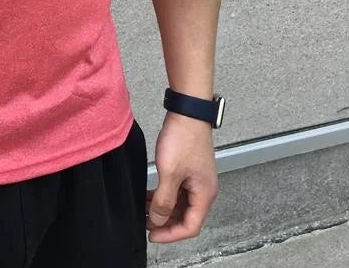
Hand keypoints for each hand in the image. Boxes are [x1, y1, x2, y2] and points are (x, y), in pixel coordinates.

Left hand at [145, 111, 217, 242]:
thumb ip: (164, 199)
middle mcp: (204, 190)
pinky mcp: (188, 170)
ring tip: (143, 211)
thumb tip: (157, 220)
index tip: (152, 235)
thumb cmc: (183, 139)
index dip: (171, 234)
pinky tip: (149, 195)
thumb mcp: (169, 172)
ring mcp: (196, 180)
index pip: (191, 227)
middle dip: (166, 223)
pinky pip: (177, 191)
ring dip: (163, 209)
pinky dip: (164, 196)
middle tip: (145, 224)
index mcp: (204, 195)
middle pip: (186, 217)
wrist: (187, 113)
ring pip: (180, 204)